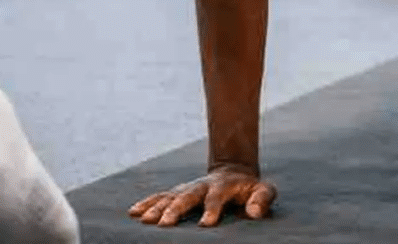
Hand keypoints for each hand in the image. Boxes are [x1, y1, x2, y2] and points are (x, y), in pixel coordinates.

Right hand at [127, 165, 276, 226]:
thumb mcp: (263, 190)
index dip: (212, 209)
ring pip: (170, 196)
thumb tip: (254, 213)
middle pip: (187, 196)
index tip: (207, 224)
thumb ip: (262, 199)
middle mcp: (201, 186)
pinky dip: (147, 203)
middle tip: (166, 224)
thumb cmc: (250, 188)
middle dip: (175, 209)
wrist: (234, 172)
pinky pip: (160, 196)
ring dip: (157, 208)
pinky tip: (134, 212)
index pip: (216, 198)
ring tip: (145, 220)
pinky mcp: (178, 192)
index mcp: (223, 186)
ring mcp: (188, 188)